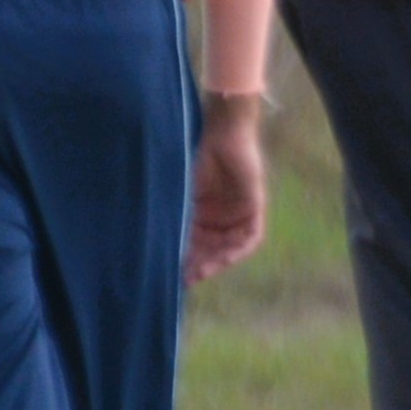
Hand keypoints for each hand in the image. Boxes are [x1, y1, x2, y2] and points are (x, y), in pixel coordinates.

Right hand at [189, 95, 269, 282]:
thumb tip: (156, 248)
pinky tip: (227, 257)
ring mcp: (238, 211)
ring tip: (203, 271)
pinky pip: (252, 236)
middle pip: (213, 250)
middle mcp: (220, 215)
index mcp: (201, 211)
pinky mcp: (254, 205)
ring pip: (230, 247)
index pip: (196, 245)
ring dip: (217, 261)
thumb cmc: (192, 154)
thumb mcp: (179, 193)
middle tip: (186, 278)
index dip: (187, 261)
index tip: (175, 276)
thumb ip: (175, 217)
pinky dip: (239, 248)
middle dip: (200, 265)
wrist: (218, 131)